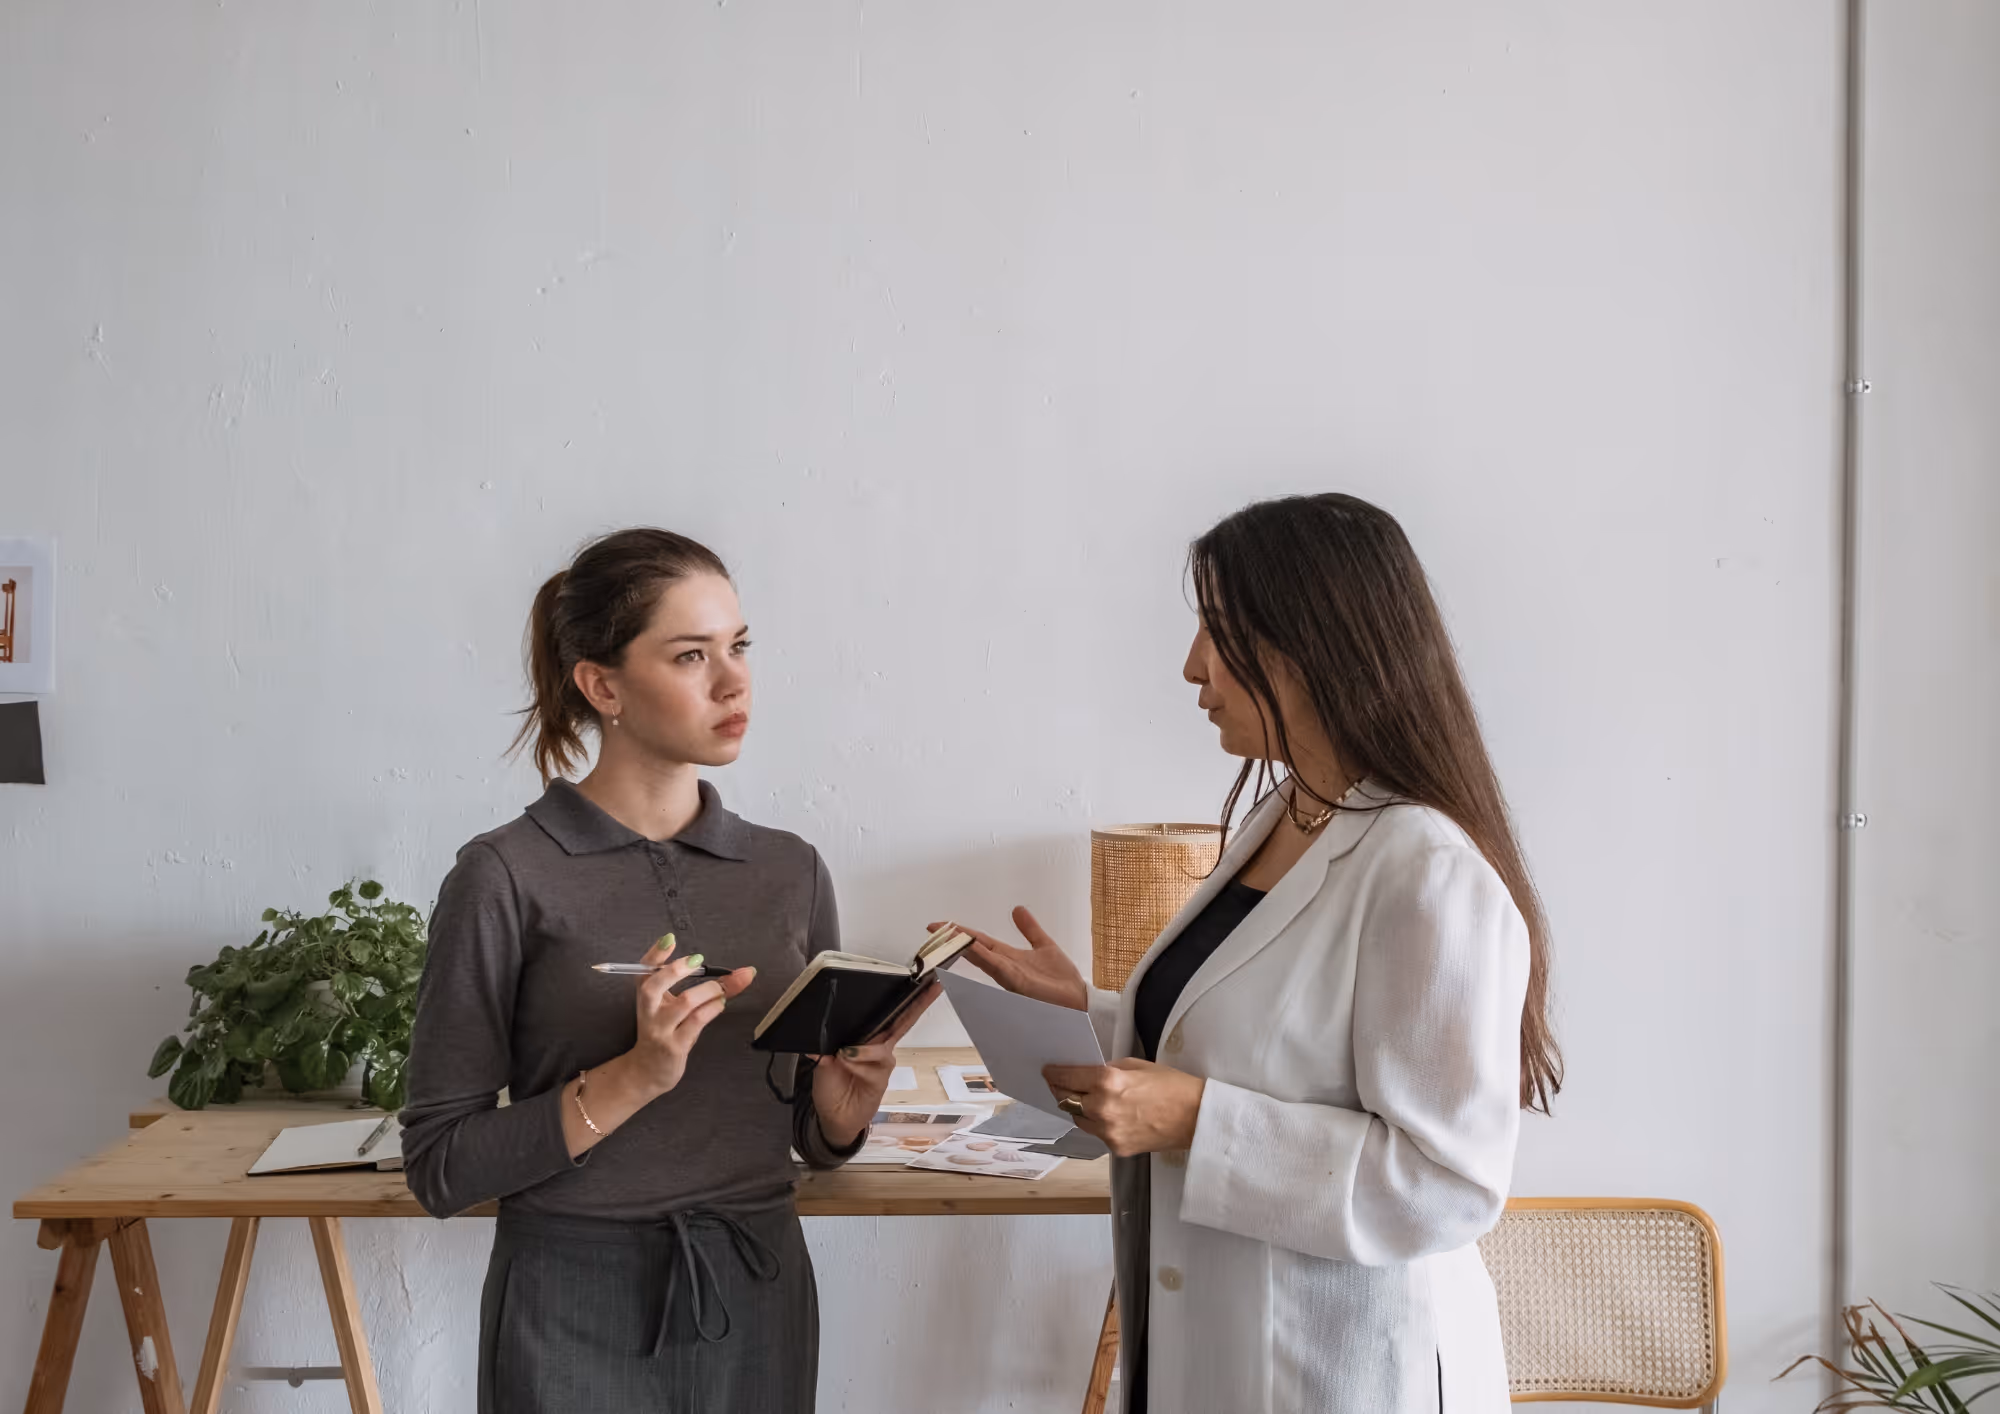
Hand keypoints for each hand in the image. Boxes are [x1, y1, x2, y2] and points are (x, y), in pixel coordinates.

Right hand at [626, 936, 757, 1097]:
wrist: (648, 1070)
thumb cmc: (665, 1030)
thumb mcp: (675, 1006)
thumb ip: (707, 986)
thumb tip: (744, 973)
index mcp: (647, 995)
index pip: (645, 970)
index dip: (655, 954)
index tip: (670, 939)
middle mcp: (649, 1011)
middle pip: (653, 986)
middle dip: (676, 970)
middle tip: (698, 960)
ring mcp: (660, 1030)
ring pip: (684, 1003)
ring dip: (708, 991)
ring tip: (721, 989)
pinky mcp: (674, 1046)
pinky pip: (696, 1022)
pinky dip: (712, 1009)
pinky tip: (720, 1004)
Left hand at [810, 982, 940, 1146]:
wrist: (832, 1116)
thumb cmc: (831, 1085)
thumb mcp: (822, 1061)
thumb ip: (825, 1045)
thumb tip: (822, 1033)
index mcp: (867, 1036)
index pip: (889, 1014)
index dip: (908, 999)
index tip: (926, 981)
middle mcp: (880, 1046)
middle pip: (903, 1022)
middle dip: (920, 1004)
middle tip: (935, 987)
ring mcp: (882, 1063)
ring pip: (882, 1048)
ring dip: (863, 1051)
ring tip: (842, 1056)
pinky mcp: (882, 1080)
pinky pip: (875, 1067)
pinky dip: (858, 1064)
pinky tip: (845, 1065)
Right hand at [936, 906, 1087, 1011]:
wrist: (1079, 1000)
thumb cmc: (1061, 980)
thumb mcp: (1044, 945)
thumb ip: (1030, 929)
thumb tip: (1017, 908)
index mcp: (1009, 958)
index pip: (980, 942)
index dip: (961, 932)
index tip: (941, 924)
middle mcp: (1005, 967)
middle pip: (974, 949)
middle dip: (954, 938)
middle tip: (933, 929)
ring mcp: (1009, 976)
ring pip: (982, 957)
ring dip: (964, 945)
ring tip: (946, 933)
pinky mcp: (1019, 983)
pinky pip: (997, 967)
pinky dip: (984, 956)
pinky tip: (972, 946)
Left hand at [1042, 1059, 1205, 1156]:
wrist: (1196, 1118)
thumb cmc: (1173, 1087)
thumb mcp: (1137, 1065)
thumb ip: (1108, 1069)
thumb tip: (1088, 1072)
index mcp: (1107, 1082)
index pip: (1067, 1077)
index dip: (1054, 1074)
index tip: (1048, 1071)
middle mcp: (1102, 1108)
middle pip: (1066, 1100)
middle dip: (1061, 1090)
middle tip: (1059, 1084)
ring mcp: (1108, 1131)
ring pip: (1078, 1120)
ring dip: (1079, 1109)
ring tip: (1086, 1100)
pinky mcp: (1117, 1147)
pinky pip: (1097, 1134)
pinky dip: (1097, 1124)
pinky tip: (1109, 1115)